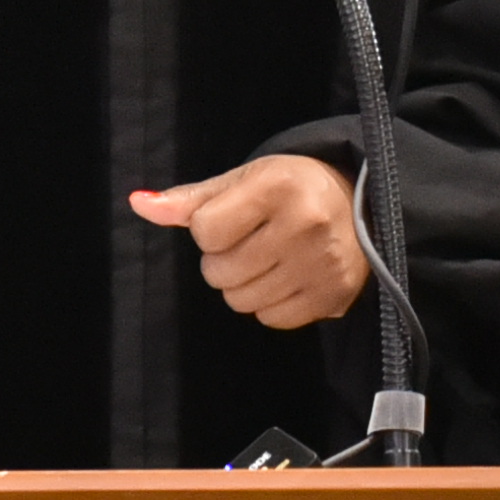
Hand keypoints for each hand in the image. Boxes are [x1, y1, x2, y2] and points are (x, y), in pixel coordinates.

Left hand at [132, 157, 367, 328]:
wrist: (361, 202)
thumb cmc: (292, 188)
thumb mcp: (243, 181)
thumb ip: (191, 199)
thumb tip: (138, 203)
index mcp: (278, 187)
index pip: (205, 231)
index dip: (210, 229)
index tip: (234, 219)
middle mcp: (305, 225)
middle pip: (219, 272)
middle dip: (224, 260)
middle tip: (251, 241)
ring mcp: (322, 264)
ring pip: (241, 301)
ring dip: (244, 284)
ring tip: (268, 259)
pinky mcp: (333, 295)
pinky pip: (271, 319)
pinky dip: (270, 304)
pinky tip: (287, 277)